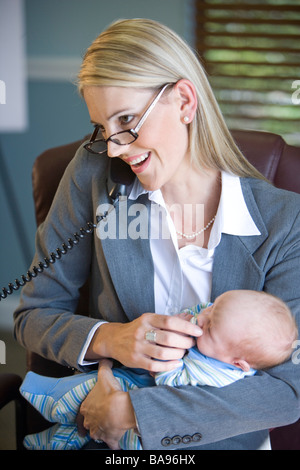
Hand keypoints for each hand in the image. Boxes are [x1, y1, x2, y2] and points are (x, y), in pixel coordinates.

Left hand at [78, 359, 135, 449]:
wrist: (119, 409)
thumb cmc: (110, 393)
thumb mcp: (104, 376)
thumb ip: (103, 366)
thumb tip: (104, 359)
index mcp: (86, 408)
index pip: (81, 414)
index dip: (83, 416)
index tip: (84, 420)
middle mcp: (90, 422)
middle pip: (89, 425)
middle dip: (93, 424)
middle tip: (99, 421)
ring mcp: (99, 432)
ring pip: (98, 435)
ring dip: (102, 433)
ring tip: (108, 430)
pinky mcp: (109, 439)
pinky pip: (111, 444)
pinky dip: (114, 444)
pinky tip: (117, 443)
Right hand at [86, 313, 201, 371]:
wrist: (114, 339)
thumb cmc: (138, 329)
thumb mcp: (150, 320)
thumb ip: (169, 320)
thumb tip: (192, 318)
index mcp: (147, 319)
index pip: (170, 321)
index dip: (186, 327)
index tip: (198, 332)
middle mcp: (142, 331)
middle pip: (168, 338)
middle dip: (185, 342)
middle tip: (191, 344)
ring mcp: (138, 346)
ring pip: (163, 353)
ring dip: (178, 354)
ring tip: (184, 353)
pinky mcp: (135, 360)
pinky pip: (155, 365)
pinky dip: (169, 366)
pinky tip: (176, 364)